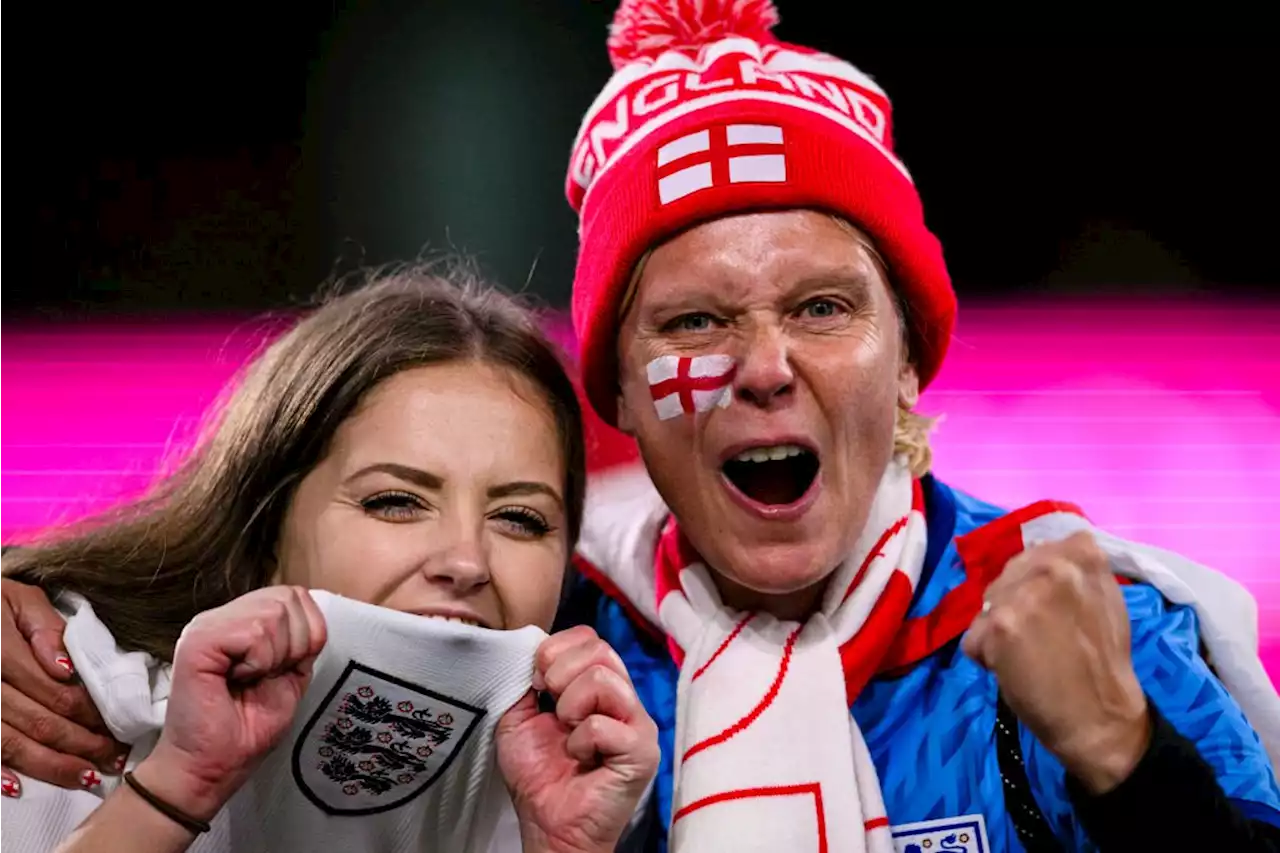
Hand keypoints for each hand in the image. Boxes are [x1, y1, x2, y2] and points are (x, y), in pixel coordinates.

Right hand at [0, 579, 127, 796]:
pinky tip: (19, 787)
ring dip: (51, 766)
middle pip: (39, 722)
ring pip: (10, 744)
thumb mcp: (17, 600)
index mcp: (1, 650)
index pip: (55, 691)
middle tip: (115, 758)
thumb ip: (44, 627)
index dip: (90, 713)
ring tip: (88, 778)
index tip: (119, 727)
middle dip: (81, 744)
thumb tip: (65, 667)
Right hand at [132, 586, 326, 820]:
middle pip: (288, 597)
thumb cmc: (245, 729)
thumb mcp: (290, 678)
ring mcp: (207, 625)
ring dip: (275, 656)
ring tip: (248, 680)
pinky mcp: (198, 640)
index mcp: (241, 621)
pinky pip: (254, 632)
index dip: (306, 633)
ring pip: (274, 612)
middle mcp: (221, 616)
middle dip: (294, 643)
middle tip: (266, 676)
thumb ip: (301, 644)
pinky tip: (236, 680)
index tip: (283, 670)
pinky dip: (259, 662)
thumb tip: (314, 618)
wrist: (212, 766)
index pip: (294, 595)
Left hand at [496, 626, 658, 852]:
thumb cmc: (539, 775)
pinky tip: (581, 759)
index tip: (537, 684)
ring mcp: (638, 723)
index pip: (588, 637)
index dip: (555, 651)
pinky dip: (581, 742)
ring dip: (569, 708)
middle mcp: (624, 698)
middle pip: (599, 649)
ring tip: (568, 736)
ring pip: (602, 679)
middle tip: (551, 710)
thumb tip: (528, 646)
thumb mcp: (518, 716)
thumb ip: (525, 679)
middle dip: (558, 674)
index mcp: (600, 685)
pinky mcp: (642, 751)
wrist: (548, 824)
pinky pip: (603, 724)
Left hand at [961, 531, 1150, 793]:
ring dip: (999, 629)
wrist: (1100, 716)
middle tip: (1041, 637)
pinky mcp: (998, 626)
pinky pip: (974, 636)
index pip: (1038, 552)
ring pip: (989, 605)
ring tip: (1030, 654)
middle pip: (1008, 576)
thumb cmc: (1104, 660)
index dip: (1037, 581)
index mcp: (1081, 554)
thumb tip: (1044, 557)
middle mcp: (1051, 566)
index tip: (1052, 607)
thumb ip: (1075, 570)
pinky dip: (986, 655)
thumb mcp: (1104, 597)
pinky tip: (1014, 669)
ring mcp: (1022, 596)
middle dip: (1015, 603)